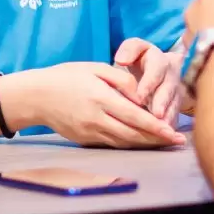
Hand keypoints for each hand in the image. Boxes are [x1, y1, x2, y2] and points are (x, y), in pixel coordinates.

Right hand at [2, 63, 184, 148]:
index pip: (135, 116)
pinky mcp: (85, 140)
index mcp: (100, 98)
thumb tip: (143, 95)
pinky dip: (130, 144)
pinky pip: (112, 144)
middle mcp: (96, 119)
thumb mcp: (95, 68)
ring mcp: (90, 132)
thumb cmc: (66, 76)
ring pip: (124, 142)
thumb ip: (122, 80)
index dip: (156, 126)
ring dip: (146, 144)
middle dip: (157, 139)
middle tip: (177, 142)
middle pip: (133, 134)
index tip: (173, 132)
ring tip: (165, 144)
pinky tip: (142, 142)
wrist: (36, 96)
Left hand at [114, 38, 181, 125]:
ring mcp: (179, 90)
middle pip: (170, 88)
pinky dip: (171, 125)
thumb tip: (121, 60)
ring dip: (169, 116)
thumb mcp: (135, 49)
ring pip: (176, 103)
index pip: (157, 68)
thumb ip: (129, 50)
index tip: (140, 97)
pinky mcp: (179, 104)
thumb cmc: (142, 59)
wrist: (159, 69)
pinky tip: (166, 136)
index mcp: (160, 59)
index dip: (149, 83)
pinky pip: (176, 115)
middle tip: (156, 115)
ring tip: (163, 128)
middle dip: (163, 102)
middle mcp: (173, 74)